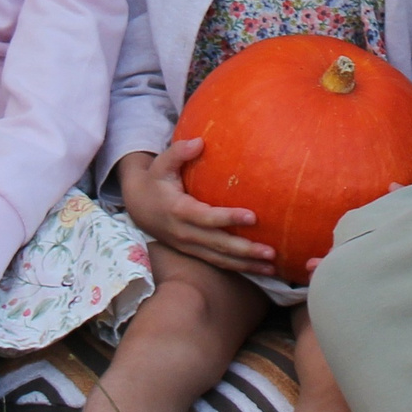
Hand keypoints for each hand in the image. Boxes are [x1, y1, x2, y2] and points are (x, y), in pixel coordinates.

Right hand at [119, 141, 275, 276]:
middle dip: (245, 250)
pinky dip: (240, 268)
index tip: (253, 217)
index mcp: (178, 211)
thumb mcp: (161, 164)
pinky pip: (219, 264)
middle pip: (218, 245)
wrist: (138, 207)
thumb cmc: (156, 181)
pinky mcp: (195, 252)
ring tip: (272, 267)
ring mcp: (190, 246)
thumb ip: (179, 152)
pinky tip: (262, 269)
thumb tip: (199, 142)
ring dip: (247, 264)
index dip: (229, 218)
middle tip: (271, 251)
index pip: (207, 218)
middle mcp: (185, 233)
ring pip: (221, 259)